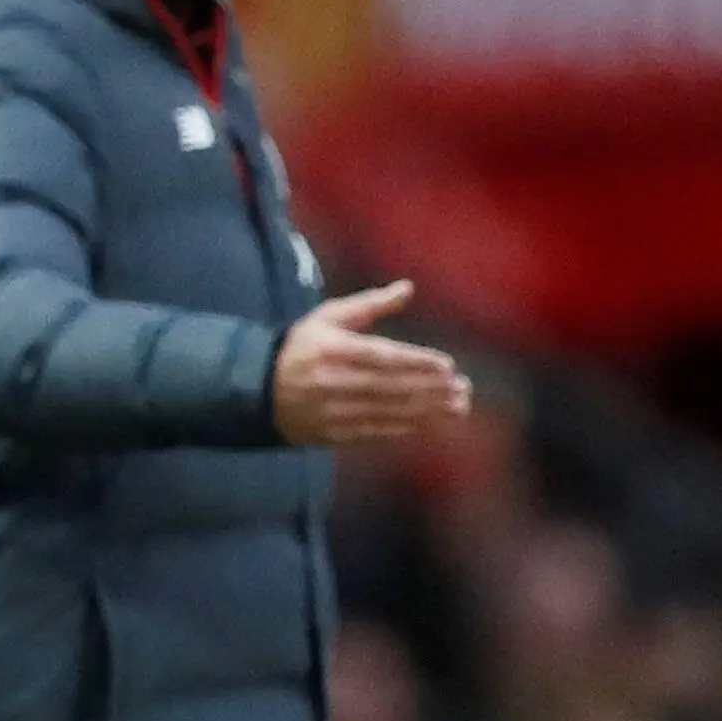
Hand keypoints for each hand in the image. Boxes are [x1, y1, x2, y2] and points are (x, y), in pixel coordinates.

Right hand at [272, 280, 470, 445]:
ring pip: (389, 412)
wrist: (258, 389)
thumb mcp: (328, 317)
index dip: (417, 363)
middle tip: (463, 388)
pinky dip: (407, 427)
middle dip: (431, 389)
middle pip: (391, 387)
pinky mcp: (334, 432)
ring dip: (427, 411)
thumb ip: (370, 304)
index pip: (382, 357)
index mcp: (332, 349)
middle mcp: (333, 381)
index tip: (448, 366)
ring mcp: (333, 411)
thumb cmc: (301, 347)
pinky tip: (431, 422)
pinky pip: (377, 431)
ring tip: (457, 406)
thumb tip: (408, 287)